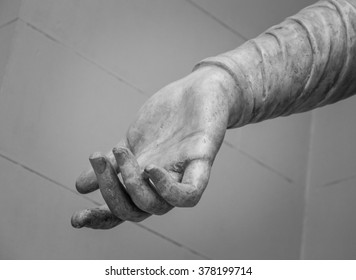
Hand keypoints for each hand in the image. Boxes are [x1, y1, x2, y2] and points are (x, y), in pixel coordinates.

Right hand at [71, 66, 235, 228]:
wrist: (196, 88)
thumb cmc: (165, 117)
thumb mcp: (132, 141)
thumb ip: (113, 164)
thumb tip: (80, 187)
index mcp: (143, 179)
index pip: (121, 210)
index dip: (100, 219)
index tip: (76, 219)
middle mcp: (161, 183)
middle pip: (134, 211)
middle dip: (110, 191)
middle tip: (98, 158)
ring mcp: (181, 174)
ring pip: (156, 206)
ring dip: (131, 184)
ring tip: (122, 153)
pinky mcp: (202, 160)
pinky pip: (190, 193)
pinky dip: (169, 191)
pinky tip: (151, 169)